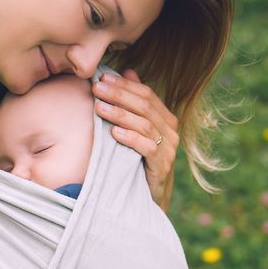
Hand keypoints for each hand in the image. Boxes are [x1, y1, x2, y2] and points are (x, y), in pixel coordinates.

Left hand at [92, 69, 177, 212]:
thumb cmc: (140, 160)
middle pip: (145, 106)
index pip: (146, 94)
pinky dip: (131, 138)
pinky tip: (114, 133)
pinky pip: (148, 148)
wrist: (150, 197)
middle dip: (118, 95)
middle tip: (96, 88)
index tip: (101, 78)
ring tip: (99, 107)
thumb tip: (128, 71)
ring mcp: (169, 149)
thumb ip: (135, 103)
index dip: (124, 85)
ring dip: (120, 114)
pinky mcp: (162, 166)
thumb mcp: (137, 130)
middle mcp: (171, 131)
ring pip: (145, 124)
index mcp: (166, 118)